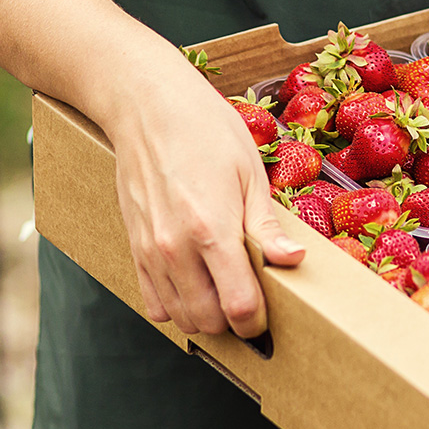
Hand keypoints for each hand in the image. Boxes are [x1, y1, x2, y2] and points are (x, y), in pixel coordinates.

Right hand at [107, 72, 304, 337]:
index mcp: (212, 229)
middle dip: (234, 322)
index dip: (259, 321)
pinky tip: (195, 286)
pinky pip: (153, 301)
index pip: (239, 305)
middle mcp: (176, 248)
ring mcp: (150, 250)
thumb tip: (293, 261)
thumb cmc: (206, 130)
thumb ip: (266, 226)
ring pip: (179, 317)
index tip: (270, 313)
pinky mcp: (134, 246)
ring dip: (205, 317)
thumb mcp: (250, 172)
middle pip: (208, 320)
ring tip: (225, 293)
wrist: (147, 107)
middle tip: (252, 301)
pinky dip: (176, 306)